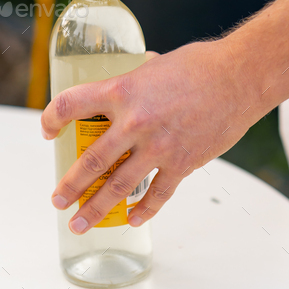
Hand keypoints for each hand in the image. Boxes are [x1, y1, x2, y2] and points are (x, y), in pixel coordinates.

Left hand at [41, 40, 257, 232]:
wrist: (240, 78)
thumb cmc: (200, 65)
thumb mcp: (155, 65)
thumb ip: (137, 79)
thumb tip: (133, 82)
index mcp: (122, 90)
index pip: (71, 104)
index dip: (51, 117)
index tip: (48, 130)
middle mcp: (134, 122)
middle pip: (91, 160)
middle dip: (70, 185)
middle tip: (58, 200)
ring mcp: (158, 147)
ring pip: (118, 186)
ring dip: (96, 208)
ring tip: (80, 223)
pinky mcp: (182, 163)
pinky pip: (157, 195)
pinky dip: (143, 210)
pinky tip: (131, 218)